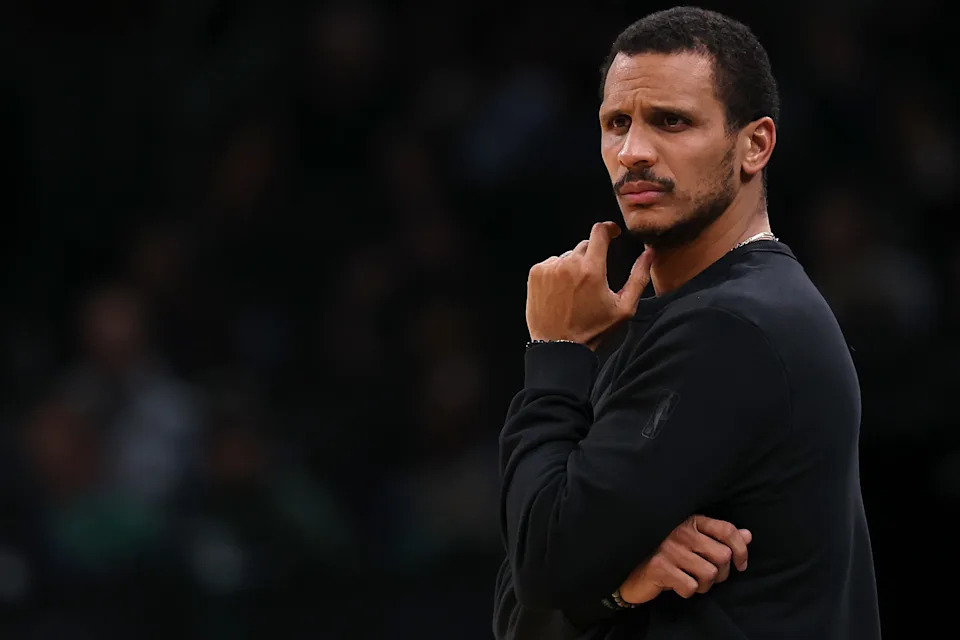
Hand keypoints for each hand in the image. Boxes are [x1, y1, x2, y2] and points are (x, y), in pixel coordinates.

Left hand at [525, 222, 652, 349]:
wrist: (559, 346)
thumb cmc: (592, 330)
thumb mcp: (623, 308)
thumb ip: (638, 277)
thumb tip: (649, 254)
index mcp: (592, 270)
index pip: (599, 232)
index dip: (608, 229)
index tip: (612, 232)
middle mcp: (569, 264)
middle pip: (585, 245)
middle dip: (592, 257)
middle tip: (593, 281)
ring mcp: (550, 268)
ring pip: (567, 256)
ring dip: (574, 266)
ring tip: (575, 292)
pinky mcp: (536, 274)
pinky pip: (551, 263)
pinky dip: (557, 272)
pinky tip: (561, 292)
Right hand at [618, 515, 752, 603]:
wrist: (630, 569)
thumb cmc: (666, 553)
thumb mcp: (693, 541)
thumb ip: (719, 537)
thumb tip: (748, 535)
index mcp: (690, 521)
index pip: (727, 530)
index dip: (741, 549)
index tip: (740, 565)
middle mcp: (680, 531)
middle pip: (723, 556)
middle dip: (722, 573)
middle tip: (710, 577)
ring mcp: (669, 549)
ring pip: (710, 574)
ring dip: (704, 585)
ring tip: (692, 581)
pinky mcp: (659, 567)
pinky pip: (691, 587)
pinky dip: (687, 591)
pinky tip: (677, 585)